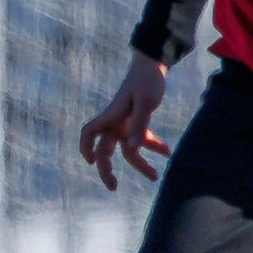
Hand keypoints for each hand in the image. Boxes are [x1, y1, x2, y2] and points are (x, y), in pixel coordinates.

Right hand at [78, 53, 169, 190]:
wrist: (153, 65)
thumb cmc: (147, 80)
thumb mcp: (146, 102)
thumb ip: (140, 126)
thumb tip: (132, 149)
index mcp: (112, 115)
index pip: (89, 132)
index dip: (85, 147)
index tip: (90, 162)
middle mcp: (115, 122)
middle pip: (105, 150)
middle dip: (107, 170)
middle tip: (114, 188)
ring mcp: (125, 123)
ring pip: (127, 149)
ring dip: (140, 163)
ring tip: (156, 177)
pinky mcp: (137, 122)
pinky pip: (141, 139)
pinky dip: (153, 146)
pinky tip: (168, 152)